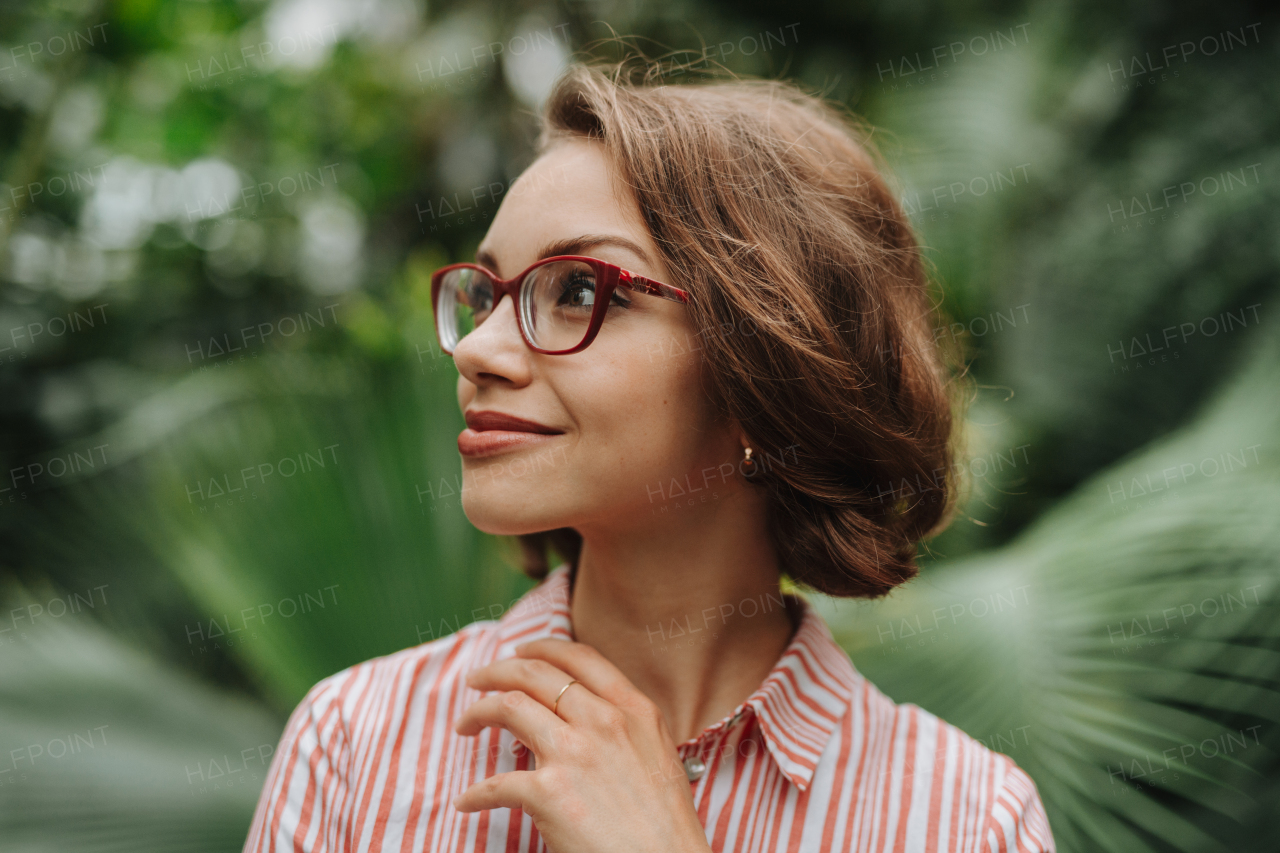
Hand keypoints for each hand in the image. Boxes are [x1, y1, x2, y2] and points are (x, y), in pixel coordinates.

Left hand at [453, 637, 711, 852]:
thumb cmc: (666, 826)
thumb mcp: (659, 755)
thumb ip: (626, 728)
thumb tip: (590, 716)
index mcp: (633, 710)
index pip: (579, 659)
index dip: (542, 649)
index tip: (520, 653)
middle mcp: (602, 721)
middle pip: (534, 675)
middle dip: (497, 672)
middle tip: (477, 679)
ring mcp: (573, 754)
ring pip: (508, 708)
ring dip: (477, 713)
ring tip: (465, 725)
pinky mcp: (548, 794)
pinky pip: (496, 784)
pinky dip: (475, 794)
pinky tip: (468, 802)